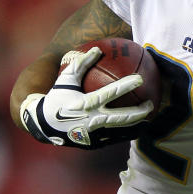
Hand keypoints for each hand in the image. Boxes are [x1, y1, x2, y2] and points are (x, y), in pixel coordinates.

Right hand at [19, 47, 153, 147]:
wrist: (42, 125)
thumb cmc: (56, 98)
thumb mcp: (65, 79)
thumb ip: (81, 64)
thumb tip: (98, 48)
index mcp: (84, 103)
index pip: (110, 93)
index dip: (126, 85)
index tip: (140, 78)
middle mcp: (91, 120)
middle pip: (121, 117)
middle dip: (139, 111)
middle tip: (150, 103)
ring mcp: (93, 135)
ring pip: (121, 131)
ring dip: (137, 125)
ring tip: (150, 118)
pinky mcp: (94, 144)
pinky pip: (115, 139)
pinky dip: (128, 134)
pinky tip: (139, 129)